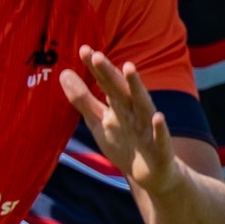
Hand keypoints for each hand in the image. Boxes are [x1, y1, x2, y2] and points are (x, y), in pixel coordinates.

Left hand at [60, 47, 183, 199]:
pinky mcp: (161, 149)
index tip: (83, 49)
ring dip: (136, 87)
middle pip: (120, 90)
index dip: (95, 69)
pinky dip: (160, 128)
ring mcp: (148, 129)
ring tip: (128, 67)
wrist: (154, 175)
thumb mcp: (99, 121)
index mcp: (119, 106)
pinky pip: (161, 138)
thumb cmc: (125, 143)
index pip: (105, 84)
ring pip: (143, 105)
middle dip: (109, 73)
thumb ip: (83, 99)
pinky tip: (158, 117)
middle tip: (96, 55)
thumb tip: (63, 73)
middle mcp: (134, 112)